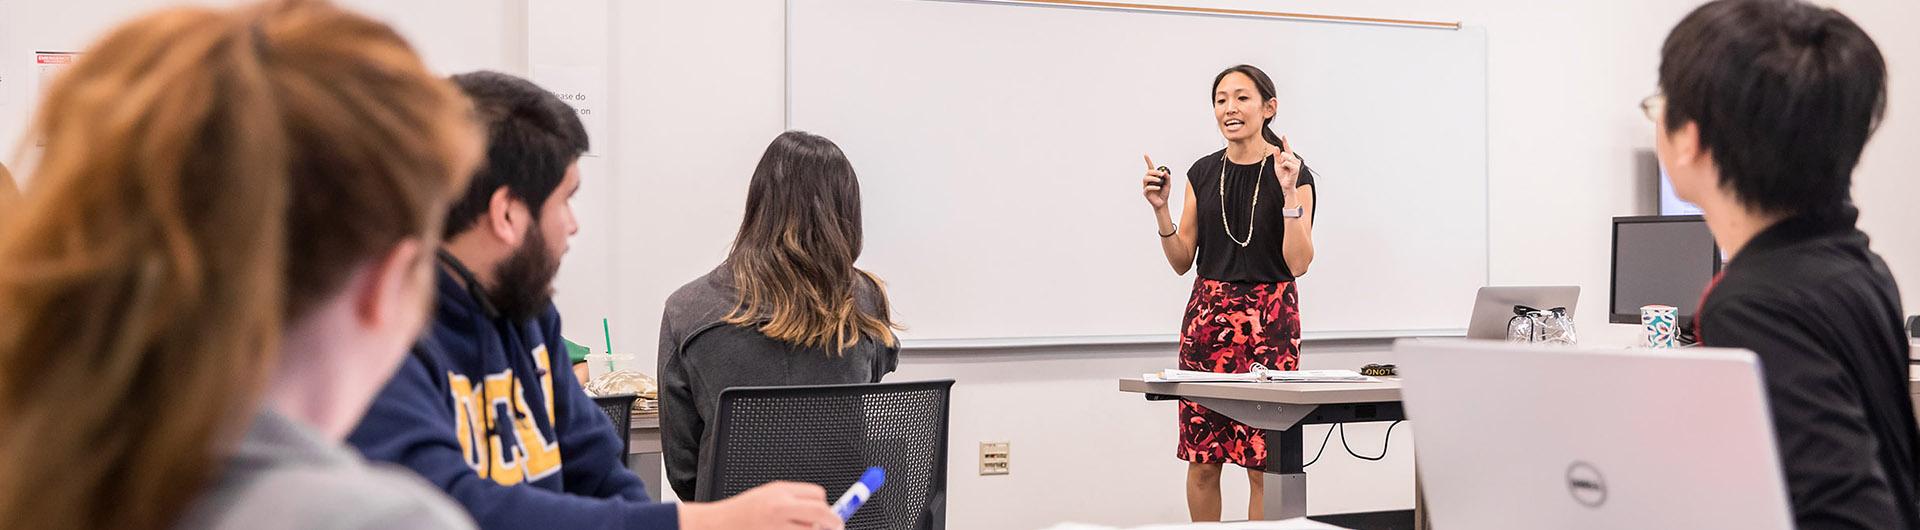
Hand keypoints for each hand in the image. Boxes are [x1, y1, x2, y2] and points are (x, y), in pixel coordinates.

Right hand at [679, 481, 840, 529]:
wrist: (720, 526)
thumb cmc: (743, 512)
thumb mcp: (770, 494)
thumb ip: (796, 498)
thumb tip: (823, 506)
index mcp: (780, 492)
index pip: (818, 496)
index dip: (826, 505)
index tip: (830, 514)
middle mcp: (780, 508)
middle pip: (821, 513)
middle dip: (834, 521)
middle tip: (836, 526)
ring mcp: (778, 527)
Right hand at [1141, 154, 1171, 209]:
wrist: (1163, 203)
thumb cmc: (1164, 193)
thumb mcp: (1168, 184)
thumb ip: (1167, 178)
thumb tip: (1165, 172)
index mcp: (1153, 177)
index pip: (1150, 167)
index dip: (1147, 161)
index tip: (1145, 154)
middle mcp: (1148, 181)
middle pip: (1148, 172)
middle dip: (1155, 172)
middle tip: (1162, 174)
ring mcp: (1146, 186)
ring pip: (1145, 178)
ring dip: (1153, 178)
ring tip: (1159, 181)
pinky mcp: (1145, 193)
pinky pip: (1147, 188)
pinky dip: (1153, 187)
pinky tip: (1158, 188)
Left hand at [1271, 136, 1300, 204]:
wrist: (1285, 185)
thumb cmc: (1282, 175)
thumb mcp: (1277, 164)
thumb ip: (1277, 156)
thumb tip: (1276, 147)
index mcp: (1290, 158)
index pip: (1287, 148)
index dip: (1285, 141)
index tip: (1283, 135)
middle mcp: (1295, 159)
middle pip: (1284, 153)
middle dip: (1281, 160)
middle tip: (1283, 167)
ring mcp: (1296, 163)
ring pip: (1285, 157)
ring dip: (1282, 164)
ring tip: (1285, 170)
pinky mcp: (1296, 168)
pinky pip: (1287, 162)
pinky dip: (1284, 166)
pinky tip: (1287, 171)